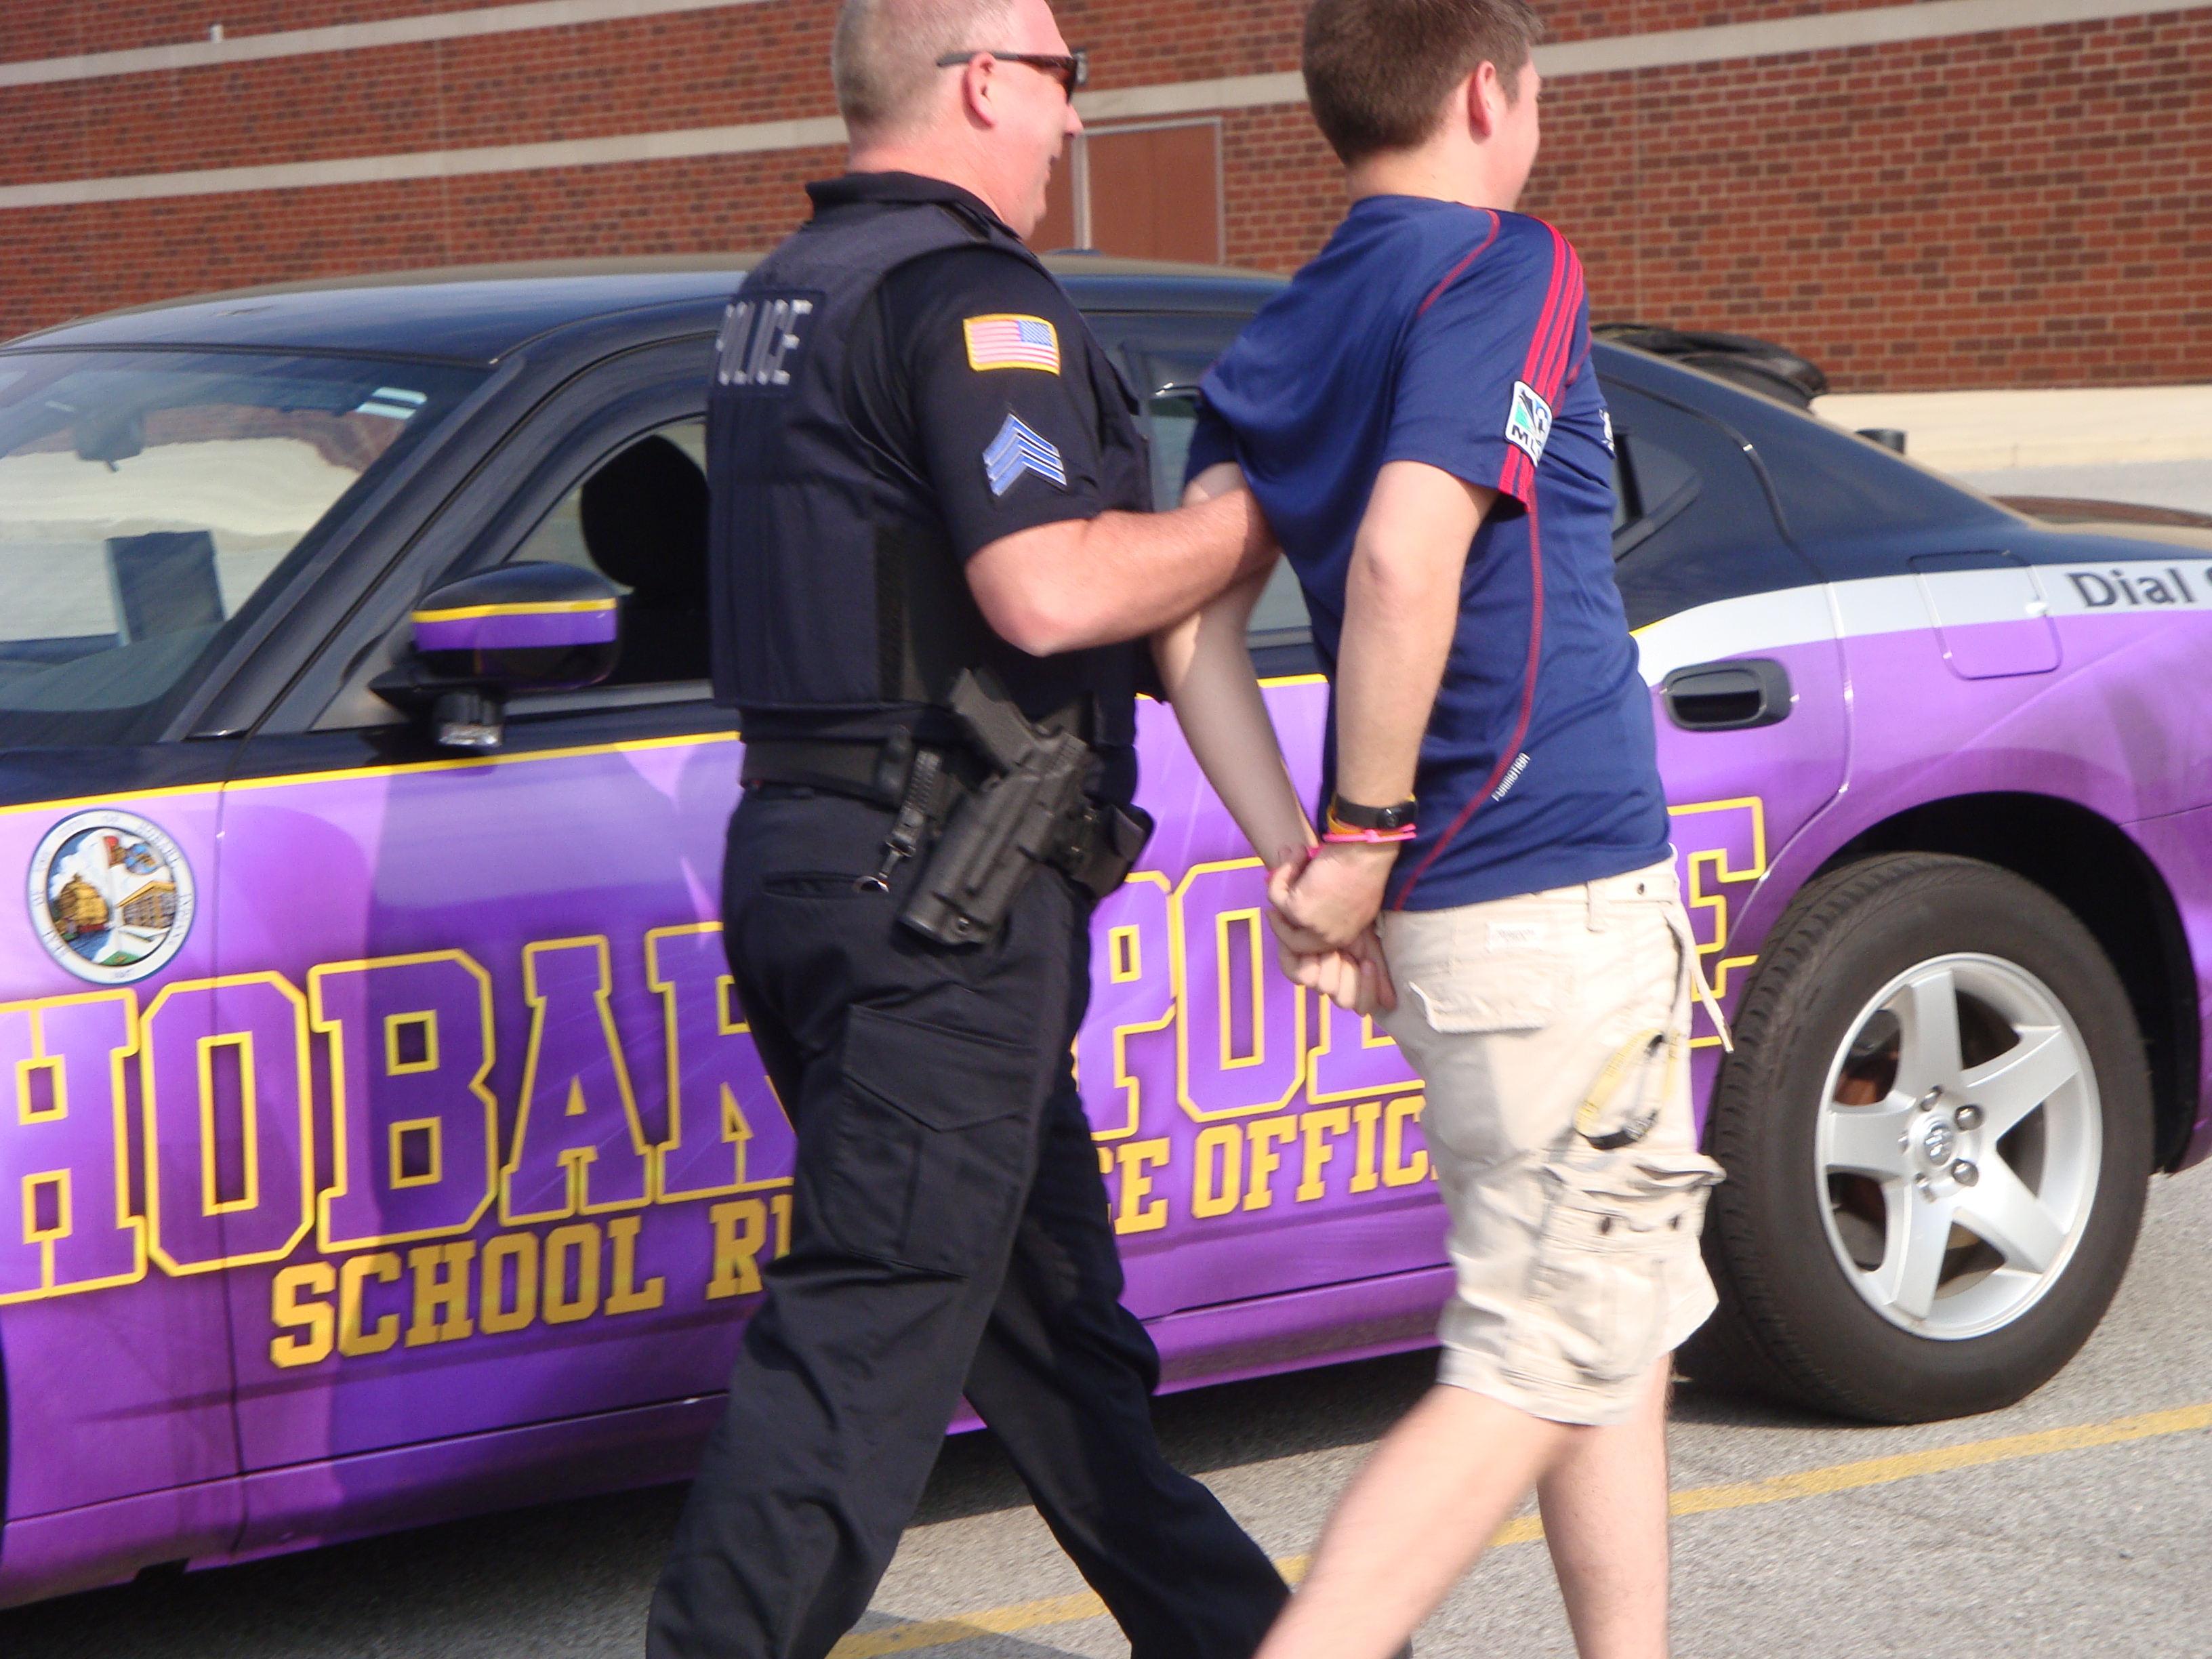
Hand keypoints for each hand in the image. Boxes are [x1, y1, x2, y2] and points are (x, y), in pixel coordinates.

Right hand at [1267, 842, 1393, 951]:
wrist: (1367, 853)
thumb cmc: (1365, 865)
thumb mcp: (1345, 891)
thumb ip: (1321, 897)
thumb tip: (1297, 886)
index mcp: (1346, 935)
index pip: (1314, 941)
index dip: (1298, 927)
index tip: (1286, 912)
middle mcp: (1331, 938)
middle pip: (1294, 942)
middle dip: (1280, 923)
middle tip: (1272, 908)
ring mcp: (1313, 928)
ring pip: (1281, 915)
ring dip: (1284, 882)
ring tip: (1297, 855)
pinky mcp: (1298, 911)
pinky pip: (1276, 895)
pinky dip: (1282, 872)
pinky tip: (1297, 853)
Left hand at [1276, 927, 1396, 1015]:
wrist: (1336, 897)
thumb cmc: (1354, 923)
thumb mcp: (1371, 947)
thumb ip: (1381, 974)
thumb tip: (1391, 1004)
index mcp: (1352, 981)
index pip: (1362, 1005)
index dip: (1367, 990)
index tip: (1368, 964)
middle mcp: (1332, 981)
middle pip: (1343, 999)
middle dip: (1349, 974)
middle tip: (1348, 952)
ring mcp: (1312, 973)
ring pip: (1323, 987)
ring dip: (1331, 966)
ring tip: (1334, 946)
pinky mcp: (1290, 960)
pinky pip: (1297, 974)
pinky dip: (1308, 961)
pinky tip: (1316, 947)